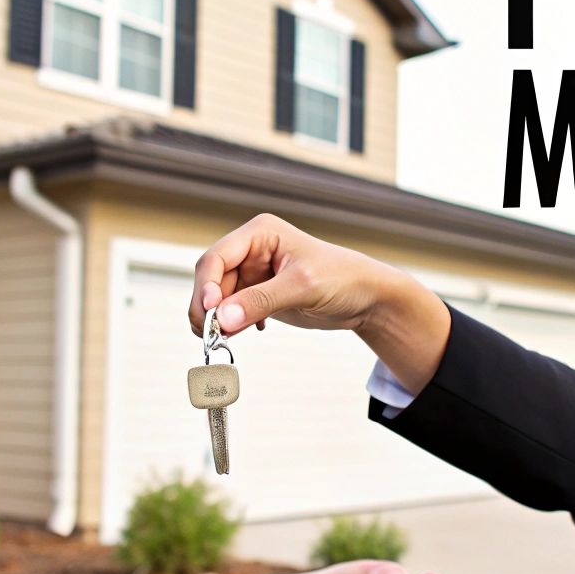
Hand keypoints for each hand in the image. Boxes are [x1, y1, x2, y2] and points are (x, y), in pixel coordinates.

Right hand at [189, 214, 450, 390]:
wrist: (367, 298)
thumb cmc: (342, 279)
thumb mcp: (301, 287)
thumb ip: (260, 301)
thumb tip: (221, 318)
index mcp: (259, 233)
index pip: (217, 258)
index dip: (207, 285)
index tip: (209, 313)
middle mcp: (252, 250)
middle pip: (212, 278)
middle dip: (207, 306)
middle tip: (208, 334)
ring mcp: (254, 273)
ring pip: (219, 297)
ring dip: (217, 319)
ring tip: (221, 340)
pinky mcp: (259, 294)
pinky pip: (232, 309)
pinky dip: (230, 324)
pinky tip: (245, 333)